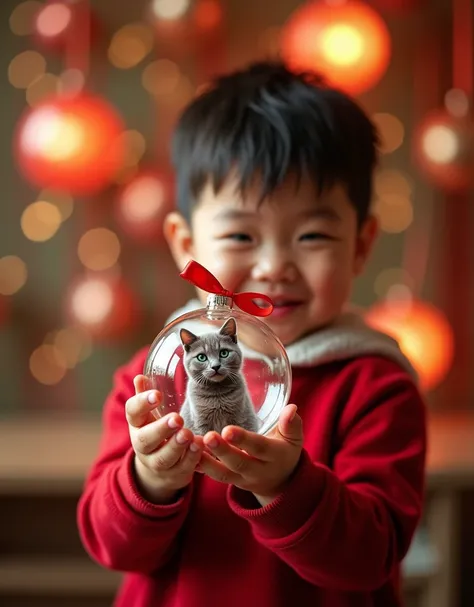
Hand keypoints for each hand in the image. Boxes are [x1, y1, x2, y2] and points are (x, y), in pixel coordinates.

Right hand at [126, 375, 202, 503]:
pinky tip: (200, 446)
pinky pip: (182, 469)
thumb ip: (146, 396)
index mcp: (136, 424)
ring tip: (189, 434)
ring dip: (177, 446)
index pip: (133, 413)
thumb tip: (141, 376)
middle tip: (177, 419)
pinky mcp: (173, 475)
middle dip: (161, 429)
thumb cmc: (155, 431)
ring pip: (163, 458)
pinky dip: (192, 458)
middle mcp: (142, 445)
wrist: (157, 469)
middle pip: (145, 440)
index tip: (158, 395)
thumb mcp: (148, 415)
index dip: (143, 404)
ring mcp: (156, 463)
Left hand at [199, 405, 302, 505]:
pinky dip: (199, 466)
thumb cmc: (284, 451)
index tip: (228, 429)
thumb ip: (292, 425)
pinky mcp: (230, 482)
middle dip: (222, 451)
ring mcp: (242, 479)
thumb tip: (291, 408)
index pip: (259, 448)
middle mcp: (258, 471)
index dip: (244, 440)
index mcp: (274, 457)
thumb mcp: (294, 439)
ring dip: (206, 461)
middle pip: (239, 463)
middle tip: (207, 437)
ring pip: (223, 474)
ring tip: (191, 444)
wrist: (280, 482)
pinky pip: (214, 476)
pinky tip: (185, 453)